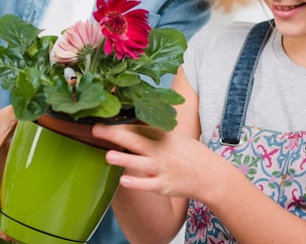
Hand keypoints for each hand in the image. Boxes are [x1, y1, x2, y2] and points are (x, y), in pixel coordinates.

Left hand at [92, 123, 218, 198]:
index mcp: (162, 135)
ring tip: (108, 155)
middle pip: (136, 141)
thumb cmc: (187, 153)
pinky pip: (148, 184)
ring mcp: (162, 168)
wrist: (209, 174)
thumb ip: (152, 132)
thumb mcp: (172, 137)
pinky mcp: (163, 185)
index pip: (137, 127)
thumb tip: (129, 123)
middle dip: (115, 135)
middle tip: (96, 130)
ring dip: (125, 159)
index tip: (99, 120)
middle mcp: (160, 150)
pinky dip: (136, 182)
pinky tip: (123, 180)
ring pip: (141, 163)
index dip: (118, 124)